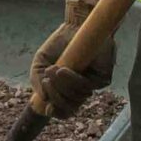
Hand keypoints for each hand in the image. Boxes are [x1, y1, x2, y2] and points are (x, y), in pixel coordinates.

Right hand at [29, 0, 111, 117]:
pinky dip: (72, 80)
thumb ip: (37, 81)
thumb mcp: (41, 63)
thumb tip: (44, 100)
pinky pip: (86, 86)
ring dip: (62, 86)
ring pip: (77, 98)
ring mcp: (92, 85)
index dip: (56, 113)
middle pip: (70, 109)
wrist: (74, 27)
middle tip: (47, 81)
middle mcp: (80, 91)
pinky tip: (62, 69)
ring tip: (53, 69)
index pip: (64, 111)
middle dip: (56, 97)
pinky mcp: (102, 78)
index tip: (47, 108)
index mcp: (66, 91)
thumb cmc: (58, 45)